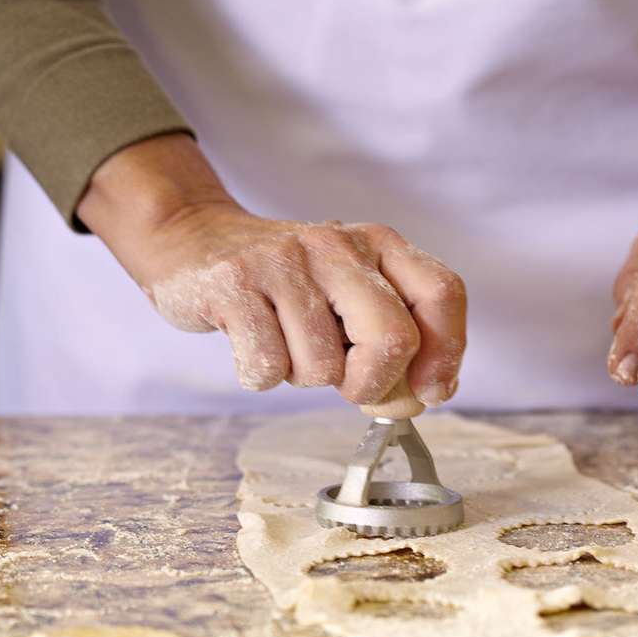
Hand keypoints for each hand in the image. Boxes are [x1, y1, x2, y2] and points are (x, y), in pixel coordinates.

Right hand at [78, 135, 465, 406]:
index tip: (430, 390)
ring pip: (323, 366)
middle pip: (393, 338)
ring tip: (282, 344)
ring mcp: (284, 261)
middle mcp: (336, 244)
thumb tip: (421, 396)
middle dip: (374, 385)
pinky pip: (267, 366)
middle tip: (350, 389)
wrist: (193, 239)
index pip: (442, 293)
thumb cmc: (282, 283)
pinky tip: (248, 345)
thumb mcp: (345, 293)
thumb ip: (389, 337)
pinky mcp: (234, 284)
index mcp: (377, 243)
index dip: (445, 352)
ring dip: (302, 377)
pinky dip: (259, 376)